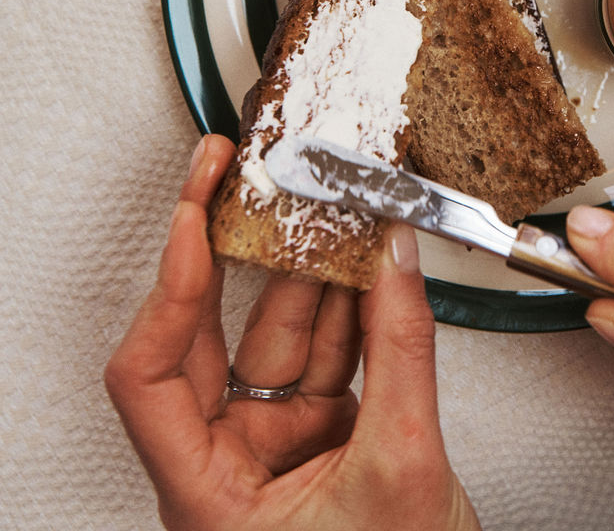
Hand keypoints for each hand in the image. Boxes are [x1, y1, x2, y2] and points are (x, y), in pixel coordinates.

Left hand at [105, 135, 480, 530]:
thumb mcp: (403, 467)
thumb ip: (402, 349)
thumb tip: (397, 258)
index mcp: (208, 500)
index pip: (151, 375)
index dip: (167, 287)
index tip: (192, 214)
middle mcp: (227, 468)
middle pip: (209, 339)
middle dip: (231, 252)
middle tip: (235, 175)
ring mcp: (275, 448)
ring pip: (279, 335)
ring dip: (311, 270)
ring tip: (329, 204)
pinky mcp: (321, 435)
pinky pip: (327, 351)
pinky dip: (351, 304)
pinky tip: (365, 258)